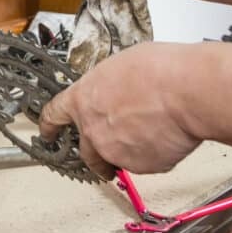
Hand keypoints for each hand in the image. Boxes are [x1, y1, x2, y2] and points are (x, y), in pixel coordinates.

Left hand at [38, 42, 201, 178]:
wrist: (184, 92)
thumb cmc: (157, 71)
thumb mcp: (119, 66)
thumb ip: (109, 86)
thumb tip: (115, 89)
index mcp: (82, 100)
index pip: (53, 115)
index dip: (48, 126)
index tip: (47, 133)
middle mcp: (92, 129)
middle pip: (86, 151)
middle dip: (95, 156)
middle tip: (105, 157)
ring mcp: (114, 151)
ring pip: (117, 159)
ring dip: (128, 152)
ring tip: (150, 134)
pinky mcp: (140, 165)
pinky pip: (145, 163)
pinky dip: (154, 155)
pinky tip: (167, 136)